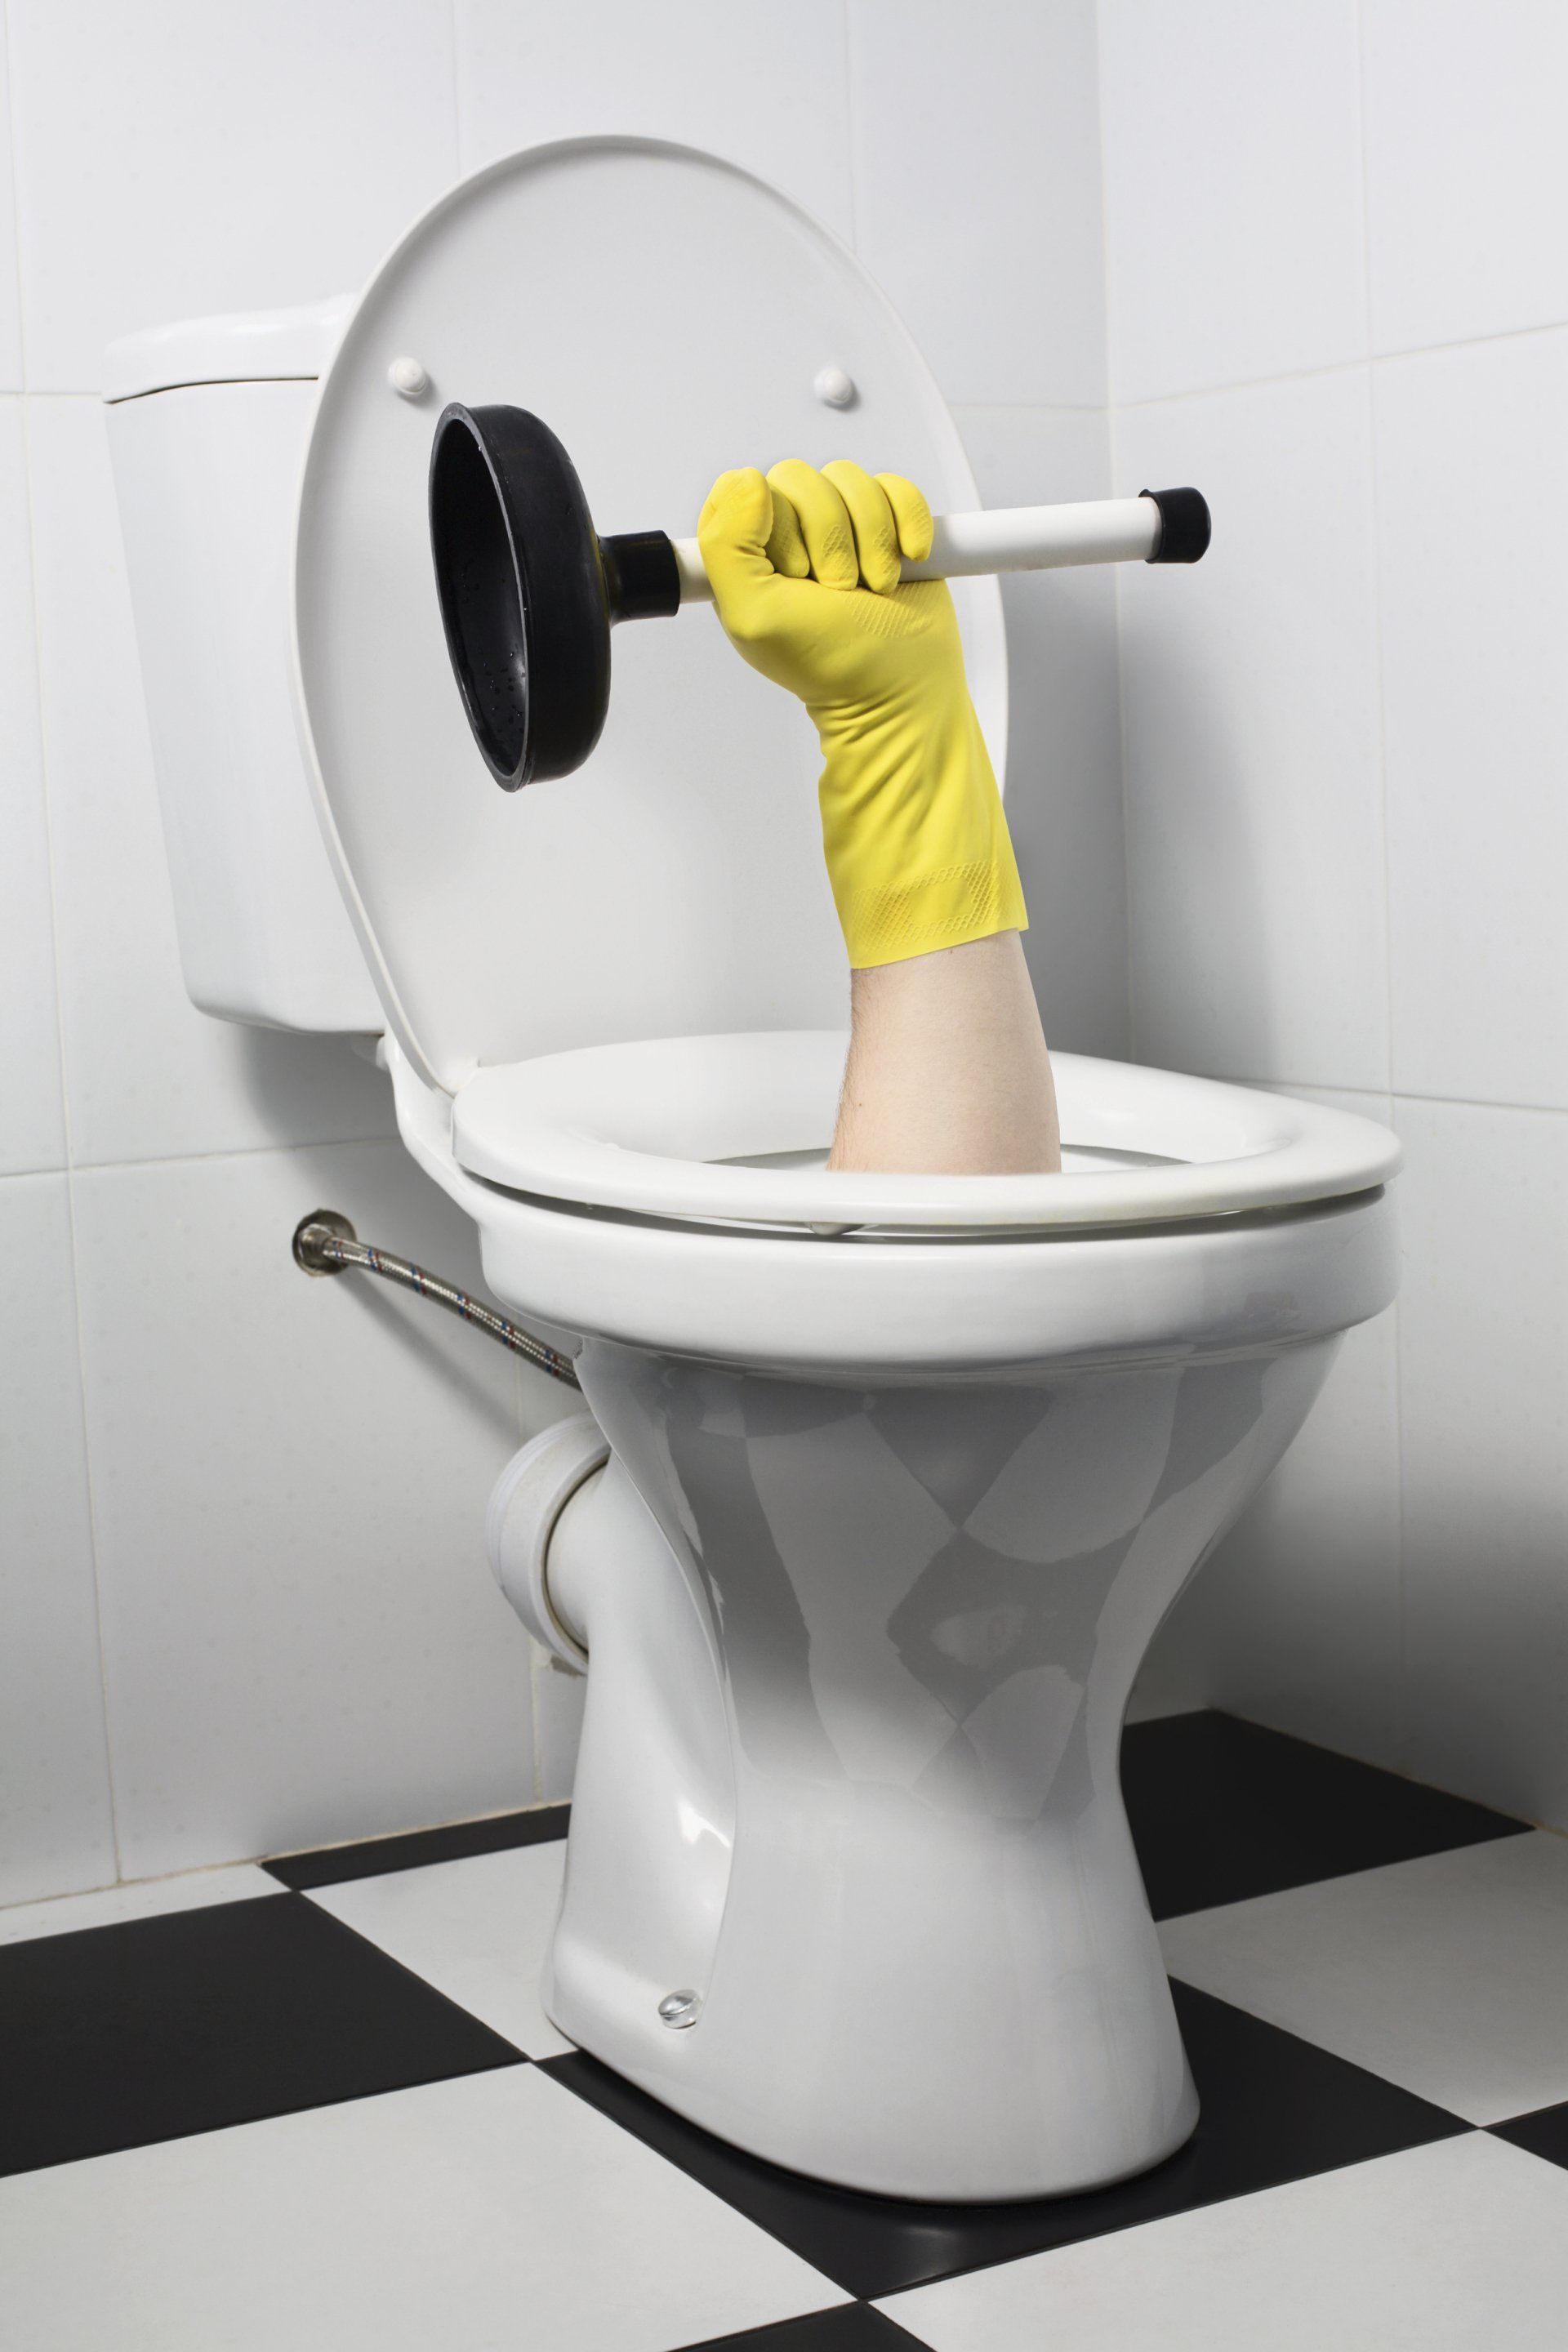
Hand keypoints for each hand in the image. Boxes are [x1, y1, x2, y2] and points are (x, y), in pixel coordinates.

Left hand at [698, 461, 1025, 969]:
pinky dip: (909, 525)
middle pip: (808, 479)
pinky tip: (904, 568)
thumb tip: (732, 490)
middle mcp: (795, 548)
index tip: (797, 572)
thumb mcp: (761, 624)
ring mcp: (846, 543)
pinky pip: (899, 491)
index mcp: (753, 566)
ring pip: (855, 482)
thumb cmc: (842, 694)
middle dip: (833, 541)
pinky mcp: (896, 540)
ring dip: (873, 540)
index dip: (774, 525)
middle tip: (844, 596)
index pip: (749, 489)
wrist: (911, 723)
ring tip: (874, 593)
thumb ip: (730, 552)